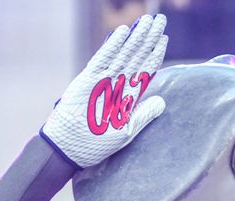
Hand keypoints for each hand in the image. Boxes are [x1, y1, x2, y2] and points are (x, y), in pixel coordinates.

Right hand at [41, 14, 168, 167]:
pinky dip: (113, 45)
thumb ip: (143, 114)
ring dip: (136, 37)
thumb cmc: (96, 144)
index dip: (155, 53)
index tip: (164, 38)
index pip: (145, 70)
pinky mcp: (87, 79)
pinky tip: (124, 32)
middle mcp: (117, 85)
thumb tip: (162, 101)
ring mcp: (102, 80)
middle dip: (149, 38)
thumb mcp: (126, 131)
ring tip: (148, 20)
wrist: (69, 147)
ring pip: (123, 53)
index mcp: (127, 97)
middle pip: (137, 56)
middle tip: (160, 20)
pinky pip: (102, 58)